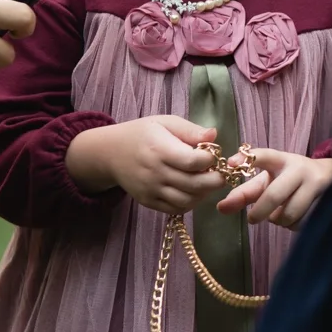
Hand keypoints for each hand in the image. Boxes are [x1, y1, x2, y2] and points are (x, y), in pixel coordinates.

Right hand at [67, 117, 225, 213]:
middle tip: (221, 173)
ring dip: (204, 193)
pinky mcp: (149, 202)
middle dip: (215, 181)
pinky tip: (194, 191)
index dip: (209, 160)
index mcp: (160, 149)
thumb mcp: (164, 122)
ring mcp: (151, 190)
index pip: (192, 161)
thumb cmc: (142, 134)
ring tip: (208, 182)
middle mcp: (155, 173)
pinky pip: (176, 208)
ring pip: (187, 200)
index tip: (213, 154)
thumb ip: (190, 130)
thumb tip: (214, 134)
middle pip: (193, 184)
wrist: (110, 154)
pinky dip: (191, 202)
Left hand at [216, 149, 331, 228]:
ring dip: (279, 220)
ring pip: (288, 214)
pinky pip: (301, 223)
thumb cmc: (289, 180)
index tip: (231, 163)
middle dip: (259, 211)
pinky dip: (293, 225)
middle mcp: (299, 169)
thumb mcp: (269, 181)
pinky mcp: (327, 200)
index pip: (265, 155)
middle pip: (274, 195)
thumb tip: (221, 208)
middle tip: (252, 219)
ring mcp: (315, 184)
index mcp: (281, 160)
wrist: (329, 178)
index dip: (248, 158)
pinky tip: (297, 216)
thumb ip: (245, 194)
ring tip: (281, 214)